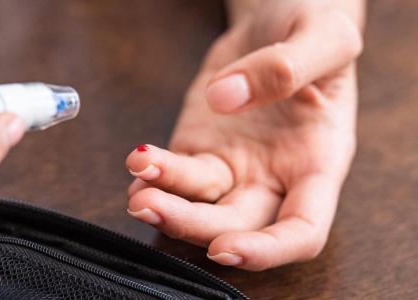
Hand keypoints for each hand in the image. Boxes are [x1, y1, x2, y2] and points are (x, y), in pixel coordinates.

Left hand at [125, 0, 362, 269]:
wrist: (277, 17)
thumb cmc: (314, 27)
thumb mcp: (323, 37)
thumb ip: (285, 67)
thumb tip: (228, 98)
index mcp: (318, 161)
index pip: (302, 229)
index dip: (267, 251)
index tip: (225, 247)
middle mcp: (275, 174)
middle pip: (236, 224)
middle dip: (192, 225)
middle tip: (151, 204)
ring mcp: (234, 164)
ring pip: (199, 204)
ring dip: (164, 203)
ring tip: (136, 184)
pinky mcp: (201, 146)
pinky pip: (176, 174)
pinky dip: (154, 178)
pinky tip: (137, 168)